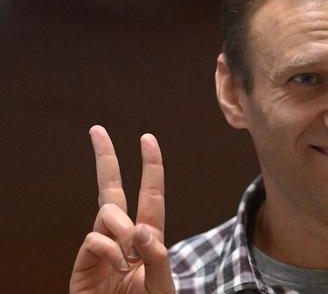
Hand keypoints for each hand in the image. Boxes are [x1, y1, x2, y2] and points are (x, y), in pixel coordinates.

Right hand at [70, 125, 173, 292]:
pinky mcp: (83, 263)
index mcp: (148, 236)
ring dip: (122, 228)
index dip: (150, 166)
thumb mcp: (163, 283)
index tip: (147, 138)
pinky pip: (95, 238)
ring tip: (129, 256)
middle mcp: (123, 236)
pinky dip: (110, 249)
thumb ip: (157, 255)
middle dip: (106, 159)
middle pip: (112, 190)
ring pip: (108, 212)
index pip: (151, 195)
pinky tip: (118, 266)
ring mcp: (102, 247)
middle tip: (97, 129)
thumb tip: (143, 227)